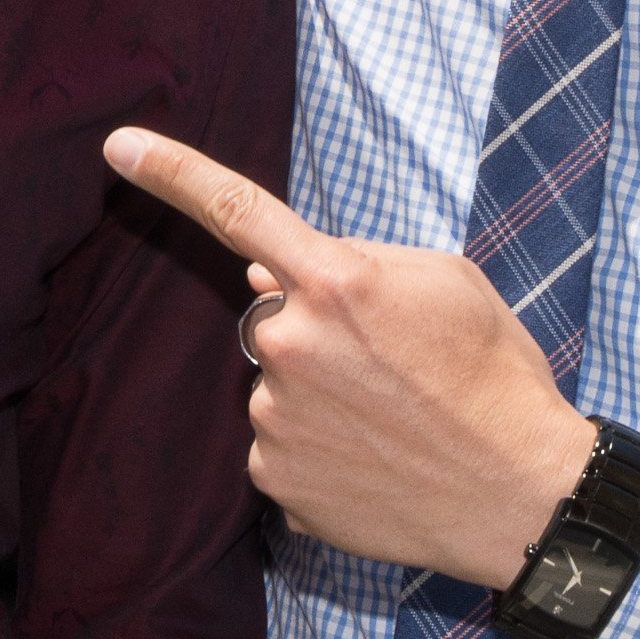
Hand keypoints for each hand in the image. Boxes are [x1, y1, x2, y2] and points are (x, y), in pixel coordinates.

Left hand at [104, 128, 595, 589]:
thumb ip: (356, 261)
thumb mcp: (448, 284)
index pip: (235, 210)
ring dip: (319, 396)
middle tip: (392, 370)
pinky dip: (317, 450)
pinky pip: (280, 444)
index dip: (172, 171)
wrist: (521, 493)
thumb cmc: (494, 377)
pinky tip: (374, 462)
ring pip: (277, 386)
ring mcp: (275, 417)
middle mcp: (290, 344)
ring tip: (394, 422)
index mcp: (336, 281)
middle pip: (275, 317)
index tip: (118, 146)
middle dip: (318, 333)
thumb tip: (265, 267)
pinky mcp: (274, 478)